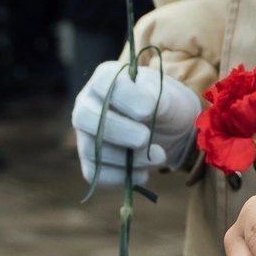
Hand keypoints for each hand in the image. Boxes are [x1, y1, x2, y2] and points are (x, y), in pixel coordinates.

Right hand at [72, 60, 200, 185]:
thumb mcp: (169, 96)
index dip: (125, 98)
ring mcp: (86, 133)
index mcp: (106, 78)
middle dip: (118, 131)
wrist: (170, 129)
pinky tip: (144, 174)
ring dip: (127, 158)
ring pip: (92, 149)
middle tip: (145, 138)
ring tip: (159, 156)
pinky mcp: (91, 160)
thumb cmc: (165, 105)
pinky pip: (95, 173)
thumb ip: (158, 98)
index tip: (148, 110)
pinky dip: (120, 177)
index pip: (103, 83)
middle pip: (85, 117)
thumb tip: (146, 108)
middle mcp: (88, 103)